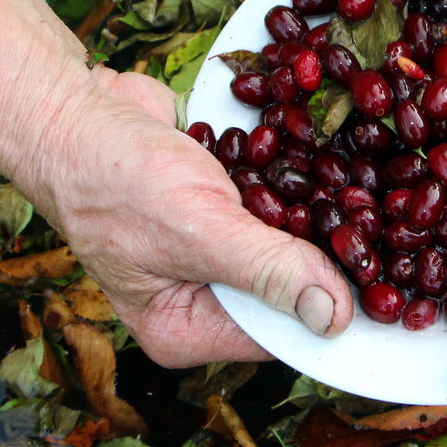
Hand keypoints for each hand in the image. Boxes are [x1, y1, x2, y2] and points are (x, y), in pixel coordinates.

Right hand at [43, 65, 352, 366]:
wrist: (76, 112)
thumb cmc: (115, 177)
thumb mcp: (197, 231)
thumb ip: (267, 271)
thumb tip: (331, 318)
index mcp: (187, 326)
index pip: (276, 335)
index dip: (324, 305)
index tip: (370, 270)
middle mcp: (202, 296)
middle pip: (285, 289)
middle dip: (322, 253)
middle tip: (368, 216)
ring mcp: (212, 251)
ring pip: (284, 244)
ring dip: (313, 214)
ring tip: (352, 187)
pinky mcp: (221, 210)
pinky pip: (271, 209)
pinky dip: (291, 188)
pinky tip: (319, 167)